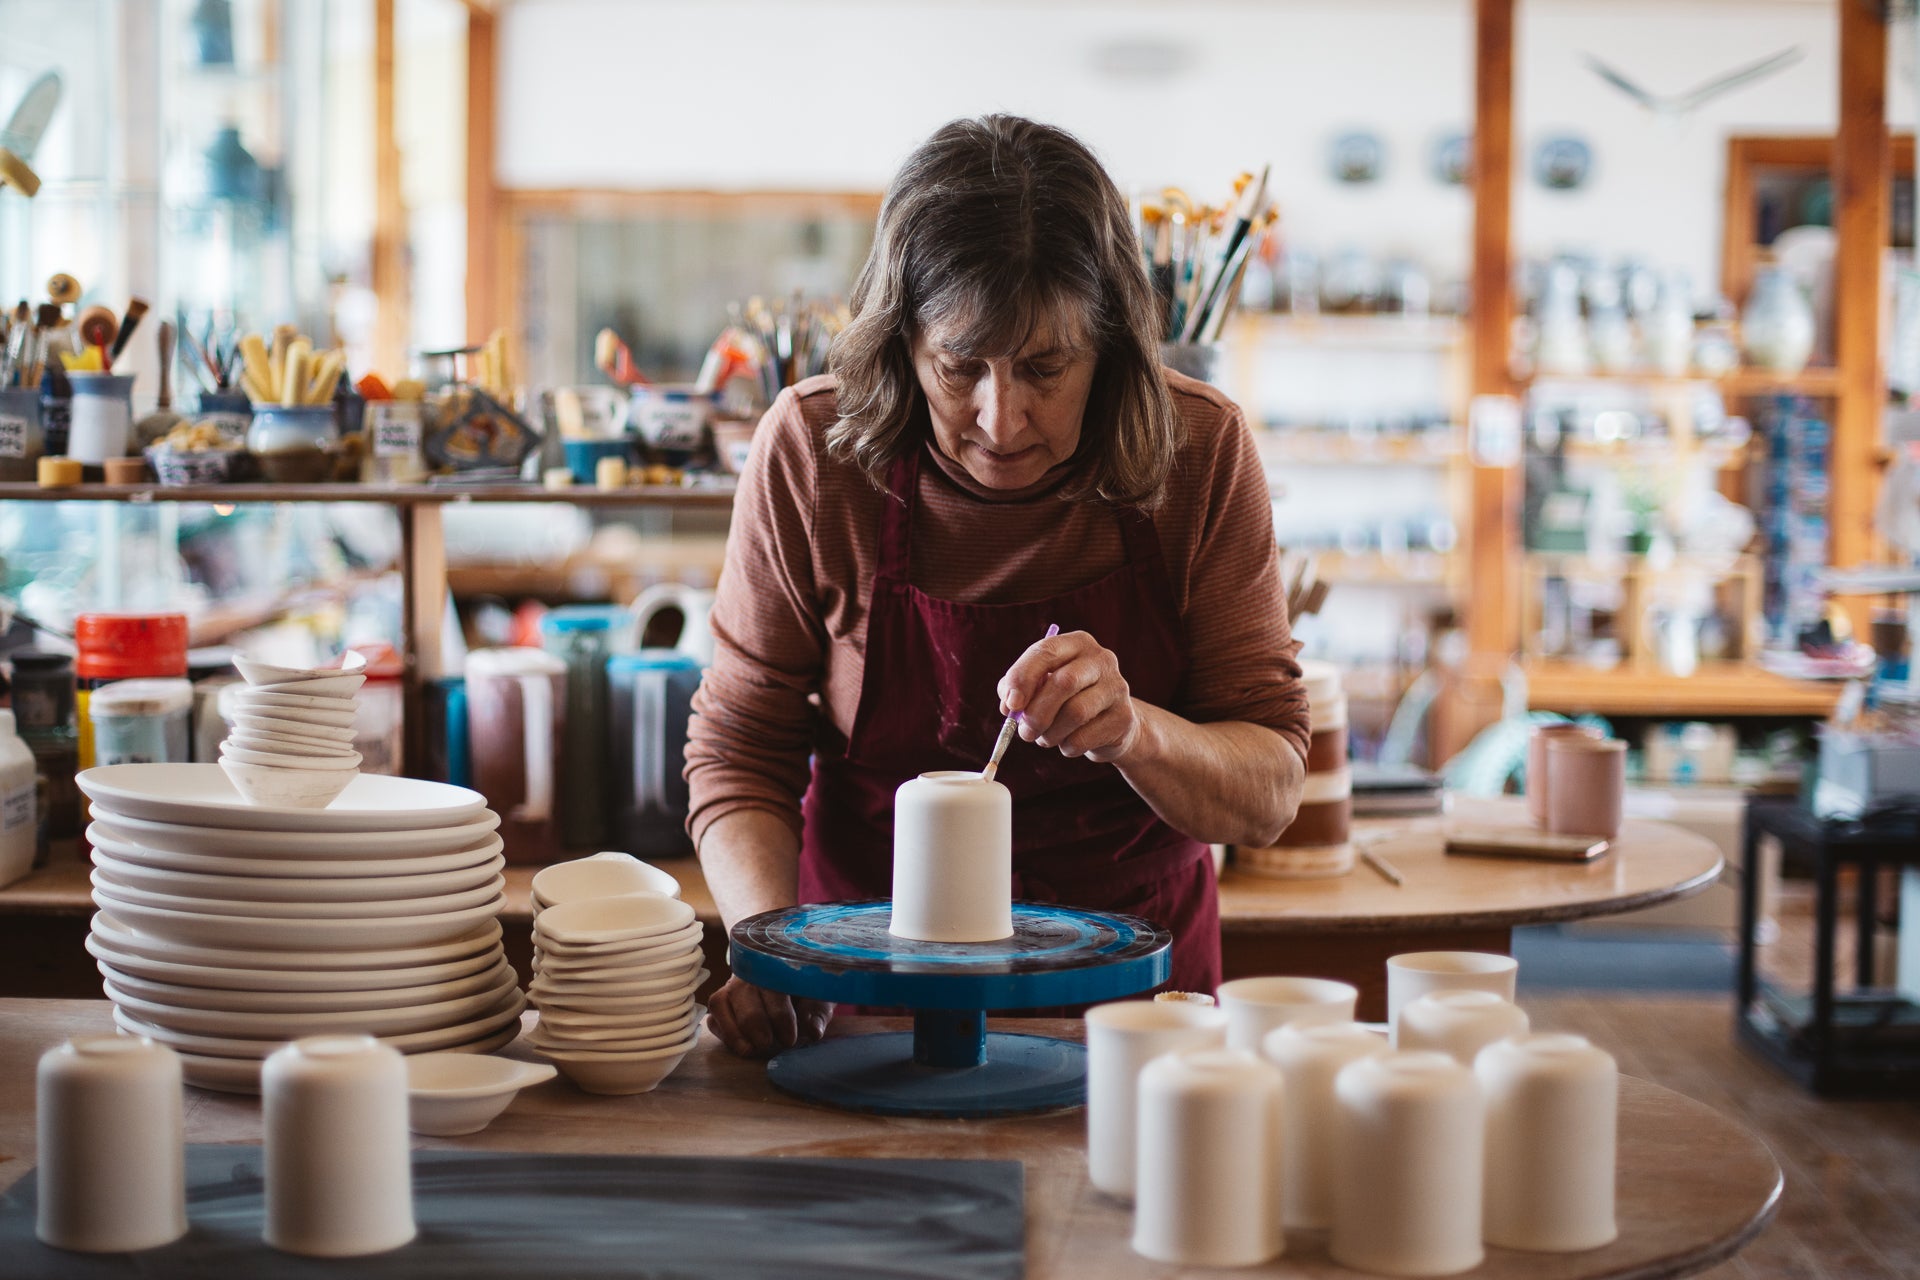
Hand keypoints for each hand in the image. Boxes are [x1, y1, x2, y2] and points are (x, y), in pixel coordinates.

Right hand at [705, 976, 833, 1057]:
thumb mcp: (817, 1000)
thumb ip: (817, 1014)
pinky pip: (713, 1015)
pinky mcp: (720, 1003)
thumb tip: (813, 1032)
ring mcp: (730, 987)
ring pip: (721, 1004)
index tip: (790, 1038)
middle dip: (755, 1025)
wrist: (787, 982)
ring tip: (751, 1049)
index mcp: (775, 967)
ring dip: (735, 1031)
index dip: (780, 1016)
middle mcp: (749, 974)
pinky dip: (723, 1032)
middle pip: (743, 996)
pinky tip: (741, 1046)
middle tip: (768, 1044)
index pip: (772, 988)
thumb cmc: (804, 992)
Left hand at [996, 630, 1142, 764]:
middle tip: (1025, 732)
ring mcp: (1117, 687)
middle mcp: (1101, 659)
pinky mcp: (1124, 717)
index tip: (1010, 704)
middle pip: (1064, 682)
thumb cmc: (1065, 700)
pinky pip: (1085, 738)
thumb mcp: (1039, 686)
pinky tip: (1068, 743)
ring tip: (1046, 738)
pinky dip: (1067, 746)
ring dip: (1050, 733)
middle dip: (1037, 712)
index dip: (1023, 678)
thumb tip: (1010, 704)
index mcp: (1077, 643)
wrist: (1109, 725)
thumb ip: (1016, 688)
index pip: (1046, 651)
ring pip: (1075, 713)